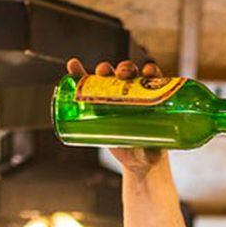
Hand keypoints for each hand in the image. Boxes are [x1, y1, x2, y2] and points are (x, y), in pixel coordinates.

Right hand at [66, 56, 167, 173]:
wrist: (136, 159)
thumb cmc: (149, 150)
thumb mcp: (152, 150)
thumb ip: (150, 150)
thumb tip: (147, 152)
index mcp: (151, 97)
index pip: (151, 76)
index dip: (150, 70)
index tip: (148, 73)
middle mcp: (132, 91)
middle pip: (128, 72)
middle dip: (125, 69)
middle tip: (122, 75)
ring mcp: (113, 96)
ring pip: (109, 76)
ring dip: (105, 69)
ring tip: (102, 72)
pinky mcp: (97, 103)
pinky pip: (86, 85)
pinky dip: (78, 74)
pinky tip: (73, 66)